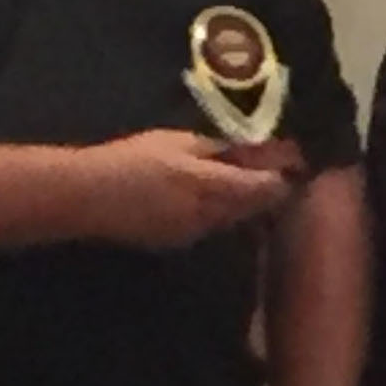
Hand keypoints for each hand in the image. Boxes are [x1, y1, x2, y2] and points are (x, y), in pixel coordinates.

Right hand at [80, 130, 293, 248]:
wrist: (89, 197)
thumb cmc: (130, 160)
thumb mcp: (174, 142)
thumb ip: (214, 148)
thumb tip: (249, 148)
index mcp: (211, 187)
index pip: (265, 188)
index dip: (284, 174)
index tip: (295, 159)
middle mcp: (210, 216)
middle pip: (254, 207)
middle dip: (268, 188)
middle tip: (275, 166)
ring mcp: (195, 233)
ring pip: (233, 218)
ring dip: (243, 200)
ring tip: (243, 178)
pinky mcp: (178, 243)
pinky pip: (211, 225)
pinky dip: (219, 210)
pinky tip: (208, 195)